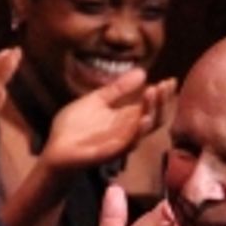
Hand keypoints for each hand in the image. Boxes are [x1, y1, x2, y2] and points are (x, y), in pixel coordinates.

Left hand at [43, 73, 177, 175]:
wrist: (55, 150)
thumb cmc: (74, 128)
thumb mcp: (96, 100)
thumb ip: (117, 89)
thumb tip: (142, 71)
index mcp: (126, 119)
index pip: (151, 107)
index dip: (162, 95)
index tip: (170, 80)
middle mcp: (128, 132)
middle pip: (154, 118)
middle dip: (161, 102)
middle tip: (165, 85)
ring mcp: (120, 144)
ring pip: (144, 130)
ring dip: (151, 112)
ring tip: (154, 93)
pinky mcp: (108, 153)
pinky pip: (127, 144)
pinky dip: (136, 132)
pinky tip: (143, 119)